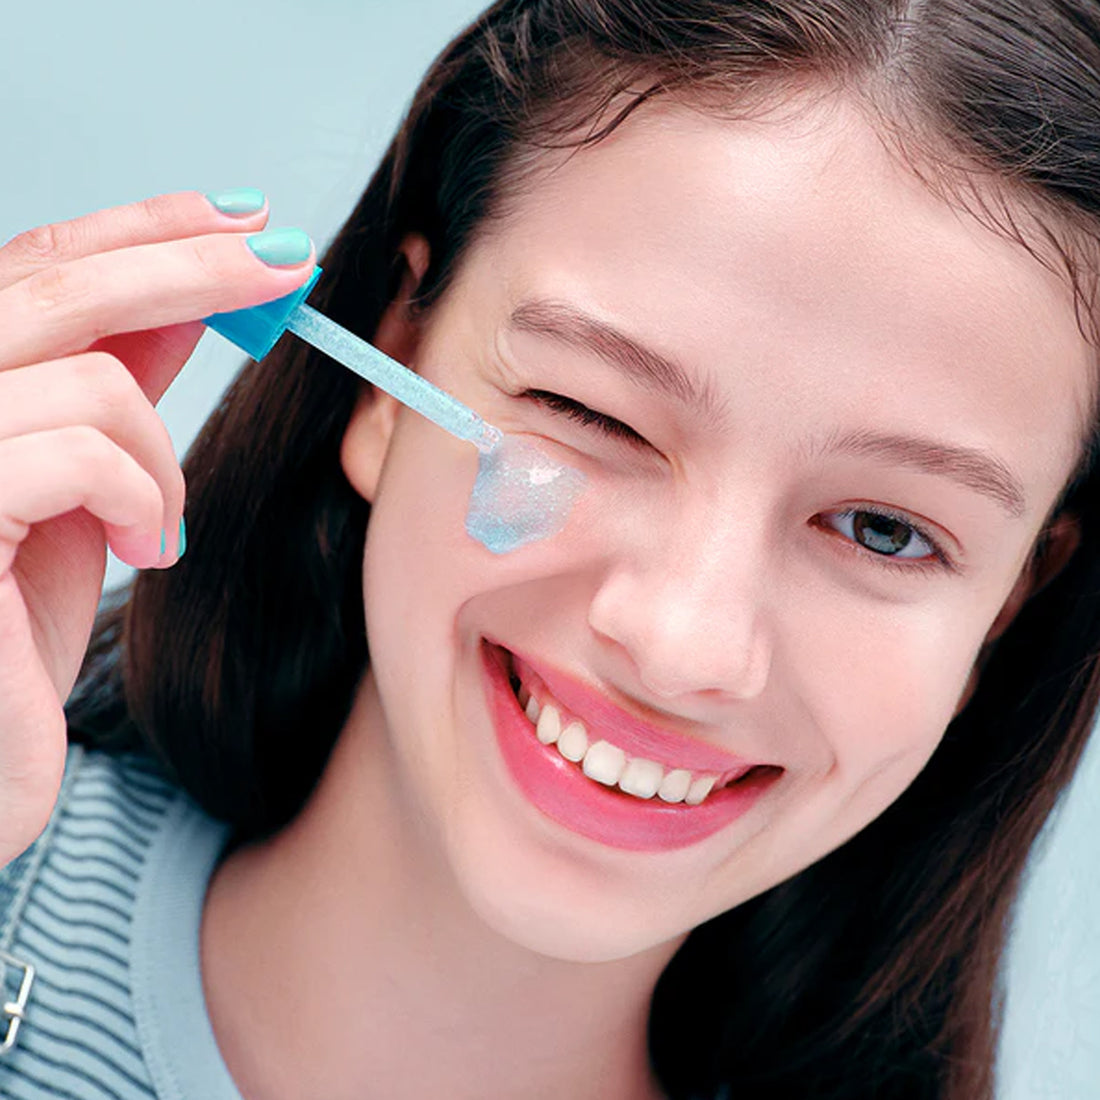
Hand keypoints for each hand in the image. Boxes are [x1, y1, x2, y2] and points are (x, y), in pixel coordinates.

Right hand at [0, 191, 314, 862]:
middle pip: (52, 283)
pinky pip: (77, 452)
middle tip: (291, 261)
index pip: (35, 264)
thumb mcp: (78, 491)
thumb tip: (191, 301)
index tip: (243, 220)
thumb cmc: (8, 639)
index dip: (141, 228)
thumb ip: (111, 389)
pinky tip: (142, 551)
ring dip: (161, 451)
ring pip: (86, 376)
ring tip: (161, 526)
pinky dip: (141, 495)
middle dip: (191, 262)